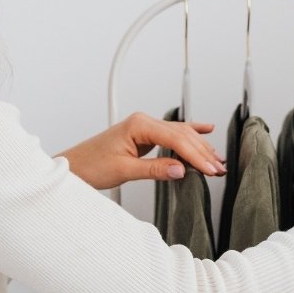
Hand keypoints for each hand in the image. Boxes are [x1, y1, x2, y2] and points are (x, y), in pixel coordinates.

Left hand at [55, 112, 226, 189]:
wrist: (74, 166)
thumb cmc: (91, 166)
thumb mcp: (124, 170)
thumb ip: (154, 169)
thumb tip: (182, 169)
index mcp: (139, 125)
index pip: (176, 139)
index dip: (196, 155)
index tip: (211, 169)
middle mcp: (144, 122)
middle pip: (182, 135)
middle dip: (203, 152)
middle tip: (219, 169)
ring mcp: (145, 127)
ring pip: (180, 134)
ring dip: (199, 148)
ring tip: (217, 162)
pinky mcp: (144, 135)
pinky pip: (172, 134)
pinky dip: (190, 134)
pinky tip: (206, 130)